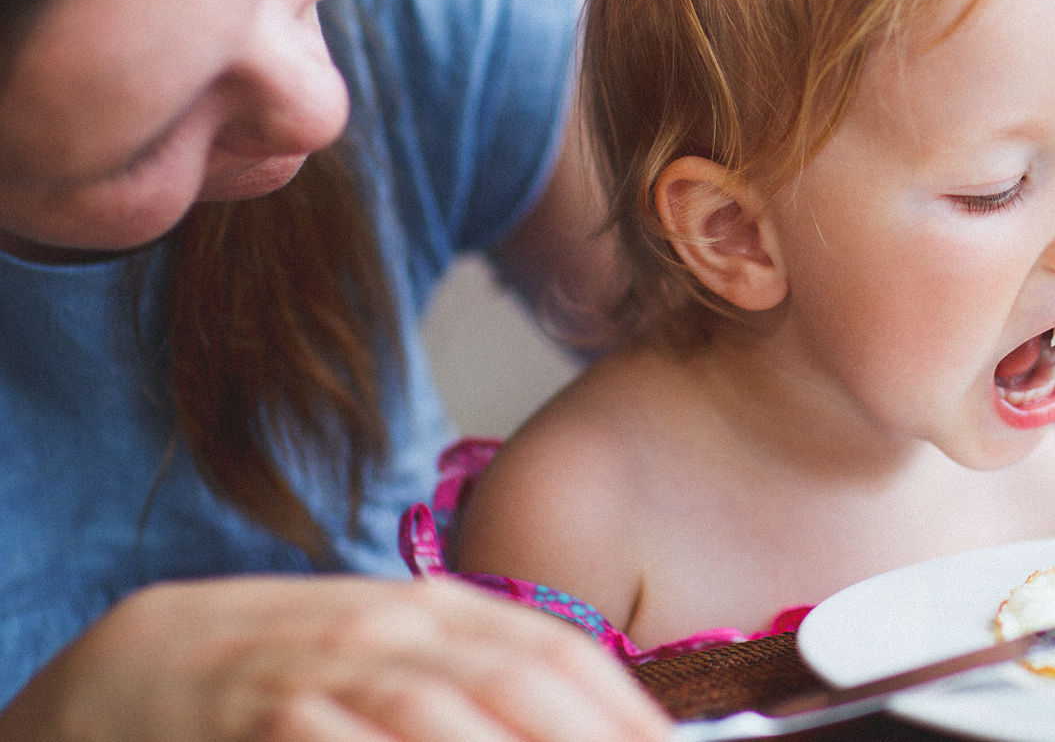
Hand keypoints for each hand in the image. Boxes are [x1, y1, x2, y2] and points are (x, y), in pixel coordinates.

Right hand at [0, 576, 673, 741]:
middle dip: (591, 741)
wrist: (143, 664)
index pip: (558, 654)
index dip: (626, 711)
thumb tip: (605, 725)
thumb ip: (487, 685)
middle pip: (518, 687)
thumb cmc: (297, 671)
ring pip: (441, 719)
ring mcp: (328, 673)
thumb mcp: (399, 656)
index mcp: (440, 610)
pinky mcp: (269, 719)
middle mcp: (395, 631)